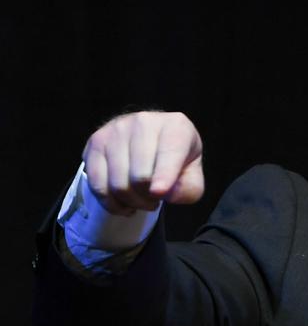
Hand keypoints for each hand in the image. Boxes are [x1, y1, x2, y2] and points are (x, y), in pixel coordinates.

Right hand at [82, 111, 203, 214]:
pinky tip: (123, 201)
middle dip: (148, 199)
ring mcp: (116, 130)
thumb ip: (188, 189)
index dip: (163, 177)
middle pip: (140, 177)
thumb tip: (161, 192)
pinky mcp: (95, 142)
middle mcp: (144, 122)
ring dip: (131, 202)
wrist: (154, 140)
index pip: (168, 155)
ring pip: (118, 184)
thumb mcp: (193, 175)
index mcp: (176, 127)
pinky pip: (98, 185)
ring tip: (141, 199)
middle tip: (154, 199)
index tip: (158, 192)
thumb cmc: (177, 160)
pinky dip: (112, 203)